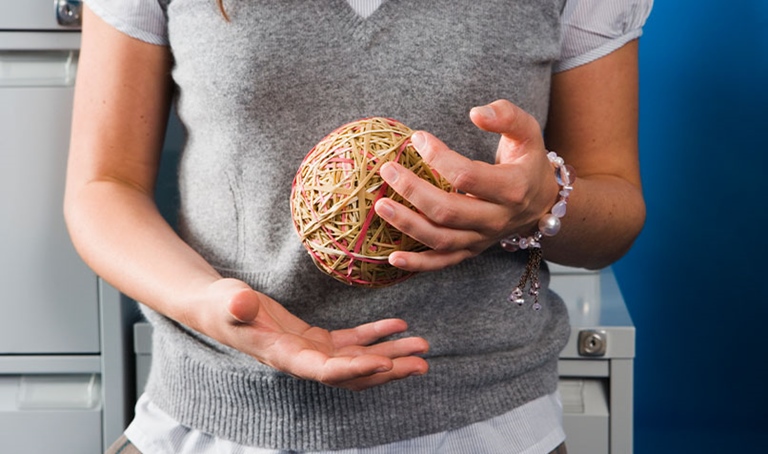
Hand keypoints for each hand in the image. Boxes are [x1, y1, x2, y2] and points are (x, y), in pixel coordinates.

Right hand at [196, 278, 429, 390]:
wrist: (218, 309)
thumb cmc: (221, 305)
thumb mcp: (227, 301)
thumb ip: (236, 306)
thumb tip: (241, 304)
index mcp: (285, 357)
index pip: (325, 371)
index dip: (355, 370)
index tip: (384, 363)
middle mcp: (303, 361)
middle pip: (353, 374)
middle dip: (388, 369)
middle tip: (422, 361)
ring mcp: (311, 352)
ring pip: (358, 360)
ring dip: (390, 355)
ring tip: (422, 346)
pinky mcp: (315, 339)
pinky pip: (351, 342)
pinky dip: (375, 336)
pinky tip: (397, 325)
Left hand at [374, 99, 559, 270]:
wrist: (542, 202)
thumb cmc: (528, 161)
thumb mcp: (529, 131)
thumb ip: (507, 116)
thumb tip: (476, 113)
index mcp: (513, 188)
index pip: (467, 176)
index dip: (439, 157)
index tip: (417, 138)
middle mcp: (497, 219)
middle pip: (448, 211)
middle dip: (413, 191)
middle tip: (387, 170)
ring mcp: (483, 239)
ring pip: (441, 239)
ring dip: (408, 225)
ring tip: (380, 205)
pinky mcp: (472, 250)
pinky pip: (443, 262)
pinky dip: (418, 264)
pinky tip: (391, 257)